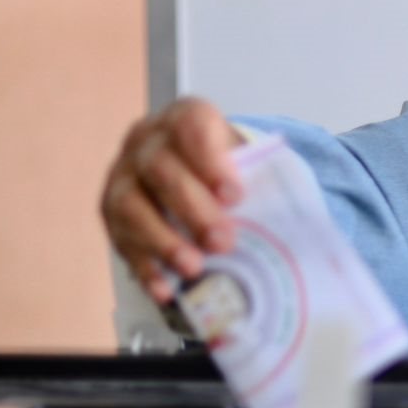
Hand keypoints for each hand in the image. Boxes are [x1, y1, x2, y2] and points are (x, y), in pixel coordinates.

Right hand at [100, 98, 243, 304]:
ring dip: (163, 240)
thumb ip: (262, 180)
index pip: (191, 127)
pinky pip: (120, 239)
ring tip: (194, 267)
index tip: (234, 196)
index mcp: (184, 118)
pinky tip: (165, 289)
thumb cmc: (226, 171)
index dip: (211, 161)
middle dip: (192, 209)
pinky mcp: (111, 213)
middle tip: (222, 242)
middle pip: (160, 169)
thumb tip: (295, 222)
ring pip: (131, 204)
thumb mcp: (247, 162)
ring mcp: (123, 176)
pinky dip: (145, 266)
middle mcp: (146, 142)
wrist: (195, 174)